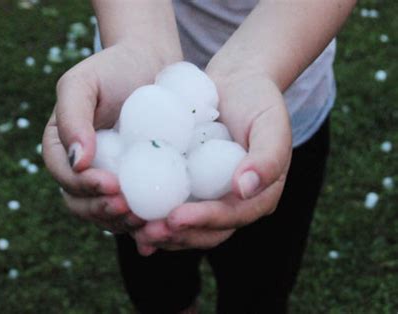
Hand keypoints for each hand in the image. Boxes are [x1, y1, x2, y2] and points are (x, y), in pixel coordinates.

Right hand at [42, 42, 180, 232]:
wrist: (151, 65)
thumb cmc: (113, 68)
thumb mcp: (83, 83)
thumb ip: (71, 117)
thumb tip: (79, 161)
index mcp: (63, 148)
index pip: (65, 176)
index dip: (84, 186)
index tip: (111, 184)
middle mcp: (84, 169)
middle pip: (83, 203)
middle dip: (103, 211)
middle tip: (129, 209)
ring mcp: (110, 179)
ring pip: (108, 213)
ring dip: (123, 223)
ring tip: (146, 220)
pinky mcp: (136, 183)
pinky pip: (135, 210)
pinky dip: (142, 226)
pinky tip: (156, 233)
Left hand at [132, 74, 291, 253]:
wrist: (236, 82)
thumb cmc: (257, 100)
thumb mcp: (271, 124)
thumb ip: (267, 158)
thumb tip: (244, 189)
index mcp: (259, 195)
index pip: (232, 217)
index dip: (204, 221)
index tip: (174, 217)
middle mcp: (234, 202)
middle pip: (207, 231)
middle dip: (177, 236)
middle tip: (146, 231)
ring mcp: (211, 195)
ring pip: (187, 226)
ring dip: (161, 233)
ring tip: (134, 228)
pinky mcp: (191, 184)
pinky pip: (172, 203)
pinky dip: (153, 213)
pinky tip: (129, 214)